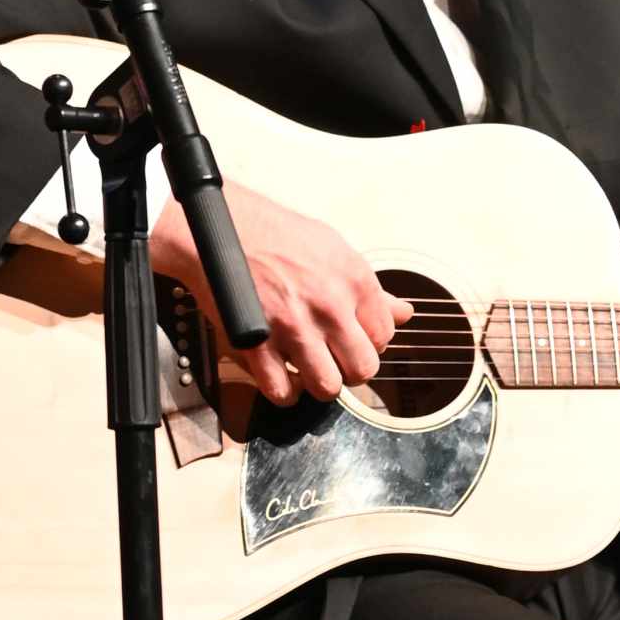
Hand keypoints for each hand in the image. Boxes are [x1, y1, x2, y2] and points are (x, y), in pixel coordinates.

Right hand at [148, 177, 409, 409]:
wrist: (217, 227)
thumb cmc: (272, 232)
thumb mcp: (332, 248)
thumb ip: (370, 288)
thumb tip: (402, 311)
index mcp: (353, 279)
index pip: (385, 336)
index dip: (368, 341)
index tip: (352, 338)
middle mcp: (328, 306)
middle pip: (362, 369)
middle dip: (349, 368)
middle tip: (334, 357)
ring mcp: (293, 328)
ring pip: (327, 387)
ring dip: (319, 383)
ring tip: (308, 369)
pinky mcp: (257, 345)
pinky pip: (282, 392)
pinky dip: (284, 392)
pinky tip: (282, 376)